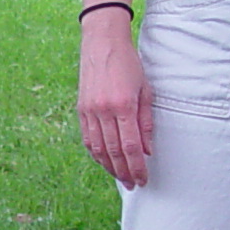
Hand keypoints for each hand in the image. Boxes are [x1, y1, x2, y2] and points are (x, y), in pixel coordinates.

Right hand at [77, 17, 152, 187]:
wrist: (102, 44)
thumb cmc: (129, 64)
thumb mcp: (145, 90)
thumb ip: (146, 121)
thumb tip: (147, 149)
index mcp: (123, 105)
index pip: (131, 146)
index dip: (137, 166)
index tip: (143, 179)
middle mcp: (104, 111)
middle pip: (114, 152)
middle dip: (124, 172)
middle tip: (133, 184)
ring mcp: (90, 111)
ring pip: (98, 149)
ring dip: (109, 167)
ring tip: (120, 178)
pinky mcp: (81, 110)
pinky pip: (88, 139)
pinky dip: (96, 154)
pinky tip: (104, 162)